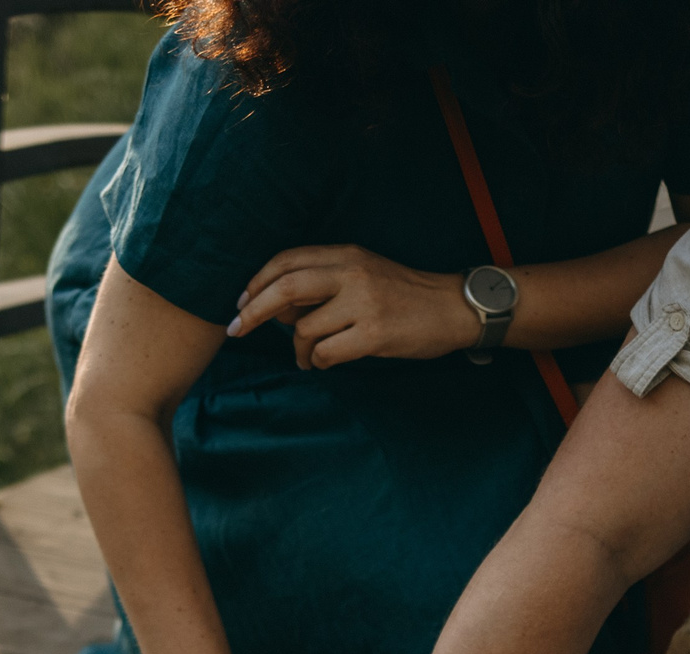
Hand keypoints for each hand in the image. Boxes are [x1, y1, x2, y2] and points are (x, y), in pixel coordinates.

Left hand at [229, 245, 475, 368]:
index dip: (257, 282)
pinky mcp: (374, 334)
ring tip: (307, 357)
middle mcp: (352, 273)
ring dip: (297, 349)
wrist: (453, 308)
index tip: (240, 302)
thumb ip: (323, 282)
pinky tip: (326, 363)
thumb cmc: (405, 295)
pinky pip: (325, 353)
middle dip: (252, 312)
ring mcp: (363, 303)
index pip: (287, 261)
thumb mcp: (364, 273)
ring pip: (304, 329)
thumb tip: (277, 308)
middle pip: (284, 288)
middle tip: (236, 330)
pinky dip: (318, 362)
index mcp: (346, 254)